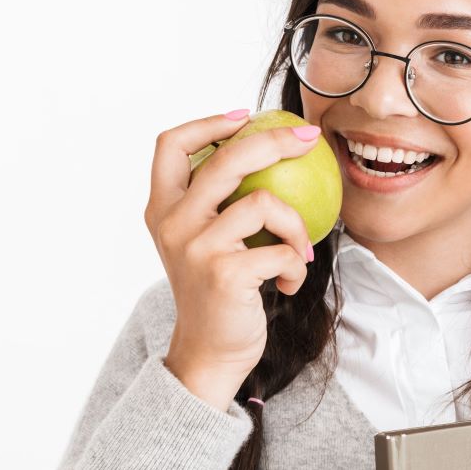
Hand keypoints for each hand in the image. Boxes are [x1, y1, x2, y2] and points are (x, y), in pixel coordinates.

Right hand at [144, 110, 319, 382]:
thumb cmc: (218, 291)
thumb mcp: (203, 240)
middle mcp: (173, 222)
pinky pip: (281, 250)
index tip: (245, 117)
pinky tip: (291, 282)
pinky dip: (296, 265)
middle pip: (227, 158)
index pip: (171, 144)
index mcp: (162, 207)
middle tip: (308, 140)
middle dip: (274, 141)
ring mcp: (196, 247)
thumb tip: (265, 149)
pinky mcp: (225, 273)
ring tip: (299, 249)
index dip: (209, 122)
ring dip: (295, 226)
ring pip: (264, 203)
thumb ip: (216, 202)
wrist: (209, 352)